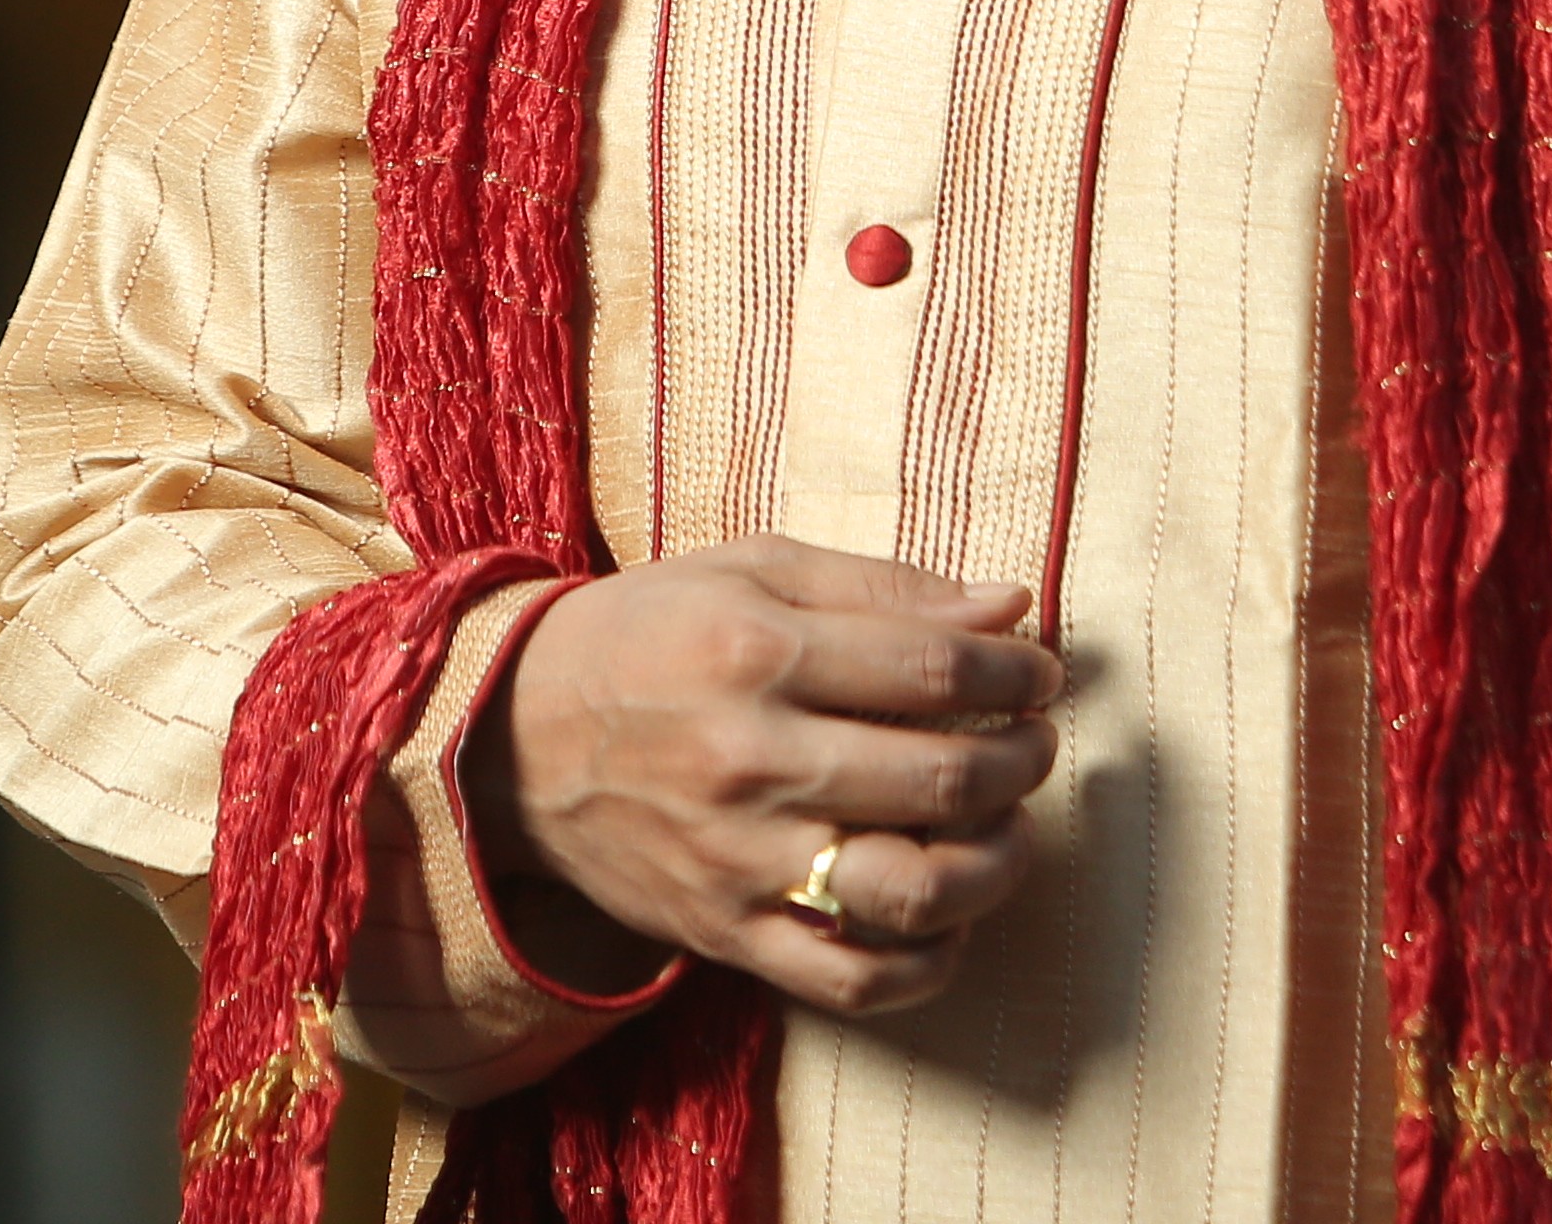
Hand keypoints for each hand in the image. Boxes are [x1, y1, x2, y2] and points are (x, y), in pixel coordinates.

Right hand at [464, 539, 1063, 1014]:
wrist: (513, 738)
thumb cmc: (647, 636)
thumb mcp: (749, 574)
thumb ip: (883, 588)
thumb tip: (1008, 605)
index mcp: (757, 654)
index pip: (934, 665)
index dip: (1014, 668)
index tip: (1038, 670)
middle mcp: (751, 761)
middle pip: (942, 777)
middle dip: (1023, 757)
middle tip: (1036, 741)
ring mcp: (740, 860)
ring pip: (912, 889)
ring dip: (996, 862)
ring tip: (1010, 826)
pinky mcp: (728, 934)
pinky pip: (853, 977)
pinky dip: (928, 959)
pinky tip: (951, 914)